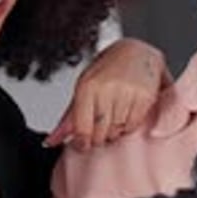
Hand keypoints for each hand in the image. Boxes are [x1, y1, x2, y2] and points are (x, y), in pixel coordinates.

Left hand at [44, 38, 169, 149]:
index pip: (82, 128)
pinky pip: (132, 126)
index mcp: (87, 86)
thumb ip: (70, 118)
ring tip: (115, 116)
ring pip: (116, 131)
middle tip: (100, 128)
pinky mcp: (145, 97)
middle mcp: (107, 88)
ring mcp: (127, 92)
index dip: (82, 142)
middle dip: (99, 137)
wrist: (138, 52)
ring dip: (114, 131)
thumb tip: (51, 141)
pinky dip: (128, 126)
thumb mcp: (84, 89)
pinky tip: (126, 114)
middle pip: (99, 133)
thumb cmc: (108, 70)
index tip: (83, 145)